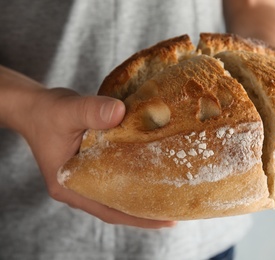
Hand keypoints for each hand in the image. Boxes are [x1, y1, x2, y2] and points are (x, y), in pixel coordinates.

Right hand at [6, 75, 175, 227]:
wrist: (36, 107)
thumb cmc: (48, 112)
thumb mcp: (68, 110)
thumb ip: (92, 111)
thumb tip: (120, 112)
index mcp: (68, 186)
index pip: (108, 210)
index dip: (137, 218)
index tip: (165, 219)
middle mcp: (77, 188)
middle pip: (116, 207)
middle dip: (145, 211)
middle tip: (176, 209)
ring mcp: (84, 180)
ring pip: (116, 195)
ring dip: (140, 197)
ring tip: (169, 196)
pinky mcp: (91, 168)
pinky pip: (115, 179)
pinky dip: (133, 179)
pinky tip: (152, 173)